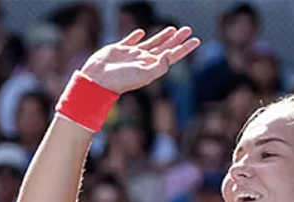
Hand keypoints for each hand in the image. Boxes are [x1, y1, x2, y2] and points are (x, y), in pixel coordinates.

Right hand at [78, 26, 199, 94]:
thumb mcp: (144, 74)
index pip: (172, 56)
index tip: (196, 40)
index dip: (184, 48)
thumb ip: (160, 65)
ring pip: (151, 43)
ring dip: (162, 36)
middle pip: (165, 48)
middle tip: (188, 29)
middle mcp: (144, 61)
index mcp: (151, 68)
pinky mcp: (119, 50)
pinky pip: (130, 41)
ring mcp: (131, 55)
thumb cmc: (120, 80)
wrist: (97, 80)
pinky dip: (136, 36)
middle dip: (177, 39)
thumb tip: (171, 54)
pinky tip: (141, 32)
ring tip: (172, 29)